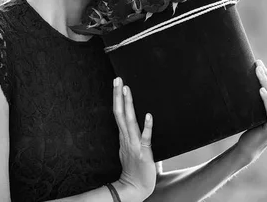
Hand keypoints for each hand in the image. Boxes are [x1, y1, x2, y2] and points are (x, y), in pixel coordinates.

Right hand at [112, 77, 155, 201]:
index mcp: (124, 136)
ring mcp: (134, 145)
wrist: (135, 188)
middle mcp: (126, 138)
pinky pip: (145, 138)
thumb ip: (137, 136)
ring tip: (127, 89)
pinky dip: (147, 126)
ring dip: (128, 104)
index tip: (118, 83)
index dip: (118, 98)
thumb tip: (143, 124)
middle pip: (120, 113)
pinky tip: (148, 115)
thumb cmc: (136, 168)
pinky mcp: (143, 153)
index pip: (119, 113)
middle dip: (119, 95)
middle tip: (118, 79)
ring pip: (129, 121)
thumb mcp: (133, 148)